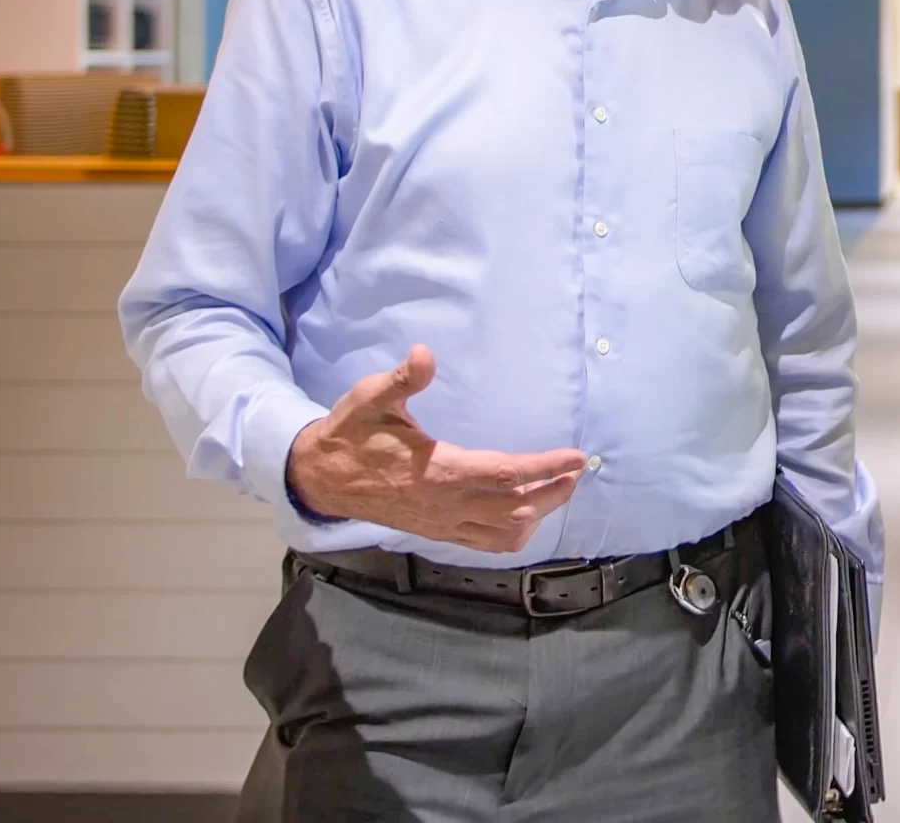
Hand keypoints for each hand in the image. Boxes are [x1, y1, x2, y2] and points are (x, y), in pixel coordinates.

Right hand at [285, 345, 584, 552]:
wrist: (322, 479)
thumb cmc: (351, 434)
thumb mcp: (370, 399)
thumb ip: (401, 379)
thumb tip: (424, 354)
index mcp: (438, 471)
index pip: (506, 474)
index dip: (545, 467)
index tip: (575, 457)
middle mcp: (446, 504)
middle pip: (516, 509)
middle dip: (553, 491)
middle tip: (576, 470)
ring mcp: (443, 524)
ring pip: (505, 533)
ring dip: (539, 514)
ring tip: (560, 489)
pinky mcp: (438, 533)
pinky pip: (486, 544)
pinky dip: (514, 535)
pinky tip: (527, 516)